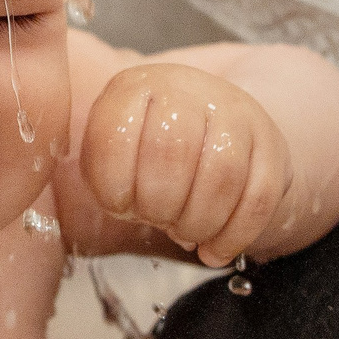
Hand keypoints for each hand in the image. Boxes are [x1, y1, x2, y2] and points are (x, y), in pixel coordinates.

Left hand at [79, 63, 292, 266]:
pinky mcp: (272, 146)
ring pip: (222, 175)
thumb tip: (66, 211)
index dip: (113, 189)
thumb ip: (81, 175)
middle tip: (157, 218)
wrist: (216, 127)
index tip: (120, 204)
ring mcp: (235, 113)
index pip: (115, 138)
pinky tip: (214, 250)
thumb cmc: (146, 154)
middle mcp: (186, 88)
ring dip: (198, 222)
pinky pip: (260, 198)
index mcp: (132, 87)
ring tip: (184, 232)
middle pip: (172, 154)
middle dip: (159, 207)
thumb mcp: (107, 152)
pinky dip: (234, 236)